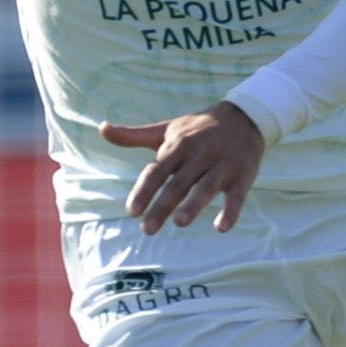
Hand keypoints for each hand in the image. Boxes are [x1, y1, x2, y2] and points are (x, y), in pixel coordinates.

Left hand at [101, 103, 265, 233]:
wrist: (244, 117)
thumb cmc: (198, 129)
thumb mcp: (167, 129)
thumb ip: (134, 135)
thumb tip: (101, 128)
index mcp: (178, 145)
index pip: (157, 170)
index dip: (144, 190)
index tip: (132, 211)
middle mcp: (200, 154)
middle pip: (179, 184)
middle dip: (163, 206)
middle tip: (147, 229)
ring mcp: (223, 165)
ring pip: (206, 188)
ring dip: (194, 205)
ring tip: (180, 223)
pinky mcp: (243, 175)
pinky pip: (237, 195)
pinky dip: (231, 211)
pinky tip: (222, 227)